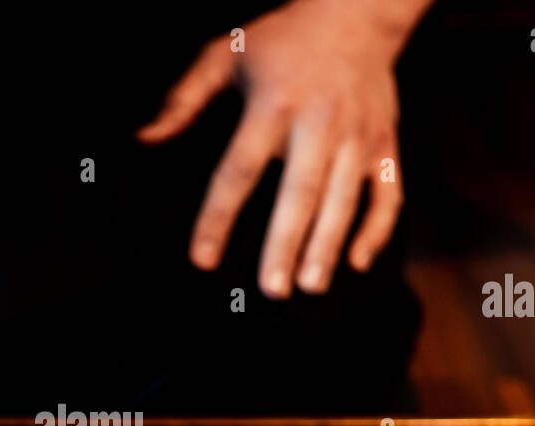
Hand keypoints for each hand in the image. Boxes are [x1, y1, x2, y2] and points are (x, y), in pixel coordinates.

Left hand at [138, 0, 418, 297]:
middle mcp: (319, 123)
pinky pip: (388, 193)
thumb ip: (184, 99)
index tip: (202, 258)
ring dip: (328, 246)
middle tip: (270, 289)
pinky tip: (358, 261)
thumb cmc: (283, 39)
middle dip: (285, 244)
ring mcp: (358, 136)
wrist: (358, 13)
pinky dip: (377, 229)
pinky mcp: (385, 143)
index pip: (239, 170)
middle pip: (300, 193)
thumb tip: (146, 139)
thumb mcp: (226, 54)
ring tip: (310, 286)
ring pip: (345, 200)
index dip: (218, 218)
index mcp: (274, 104)